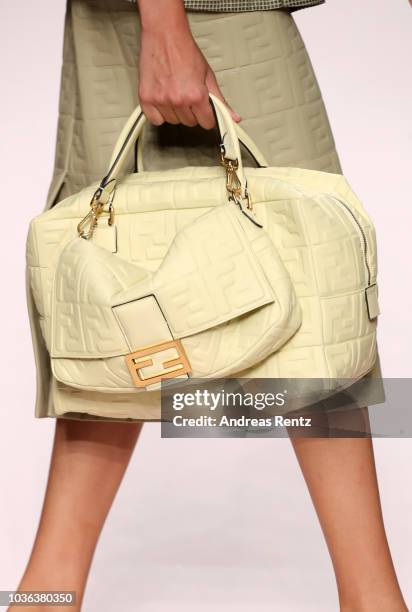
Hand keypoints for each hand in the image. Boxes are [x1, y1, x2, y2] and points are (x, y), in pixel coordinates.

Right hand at [136, 3, 239, 127]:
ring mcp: (161, 100)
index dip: (207, 116)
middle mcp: (178, 100)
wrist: (164, 35)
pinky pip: (156, 120)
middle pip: (190, 123)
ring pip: (173, 121)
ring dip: (175, 112)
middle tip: (187, 94)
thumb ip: (220, 100)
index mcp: (196, 95)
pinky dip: (159, 114)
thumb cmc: (185, 51)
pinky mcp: (146, 99)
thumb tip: (233, 117)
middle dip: (191, 112)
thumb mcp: (208, 76)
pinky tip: (163, 99)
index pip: (207, 123)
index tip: (204, 109)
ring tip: (174, 92)